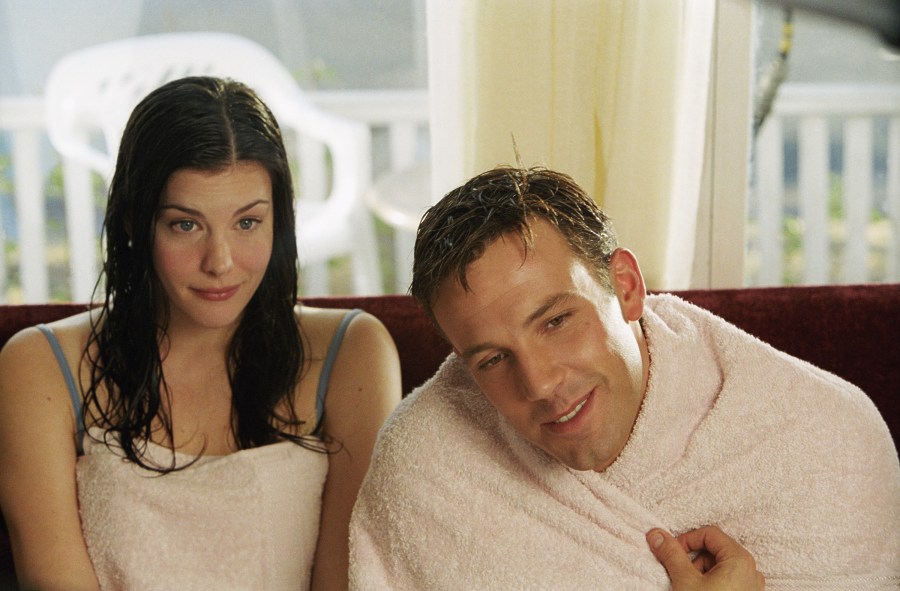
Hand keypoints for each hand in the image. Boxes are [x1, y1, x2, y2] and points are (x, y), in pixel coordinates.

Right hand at [646, 526, 764, 590]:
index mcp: (739, 560)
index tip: (672, 553)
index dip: (686, 540)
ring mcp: (752, 588)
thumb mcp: (685, 581)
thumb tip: (656, 534)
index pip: (709, 534)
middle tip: (680, 575)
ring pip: (721, 568)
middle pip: (715, 551)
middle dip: (693, 560)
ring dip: (700, 574)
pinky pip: (728, 582)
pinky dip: (711, 585)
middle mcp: (751, 571)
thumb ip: (671, 554)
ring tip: (690, 590)